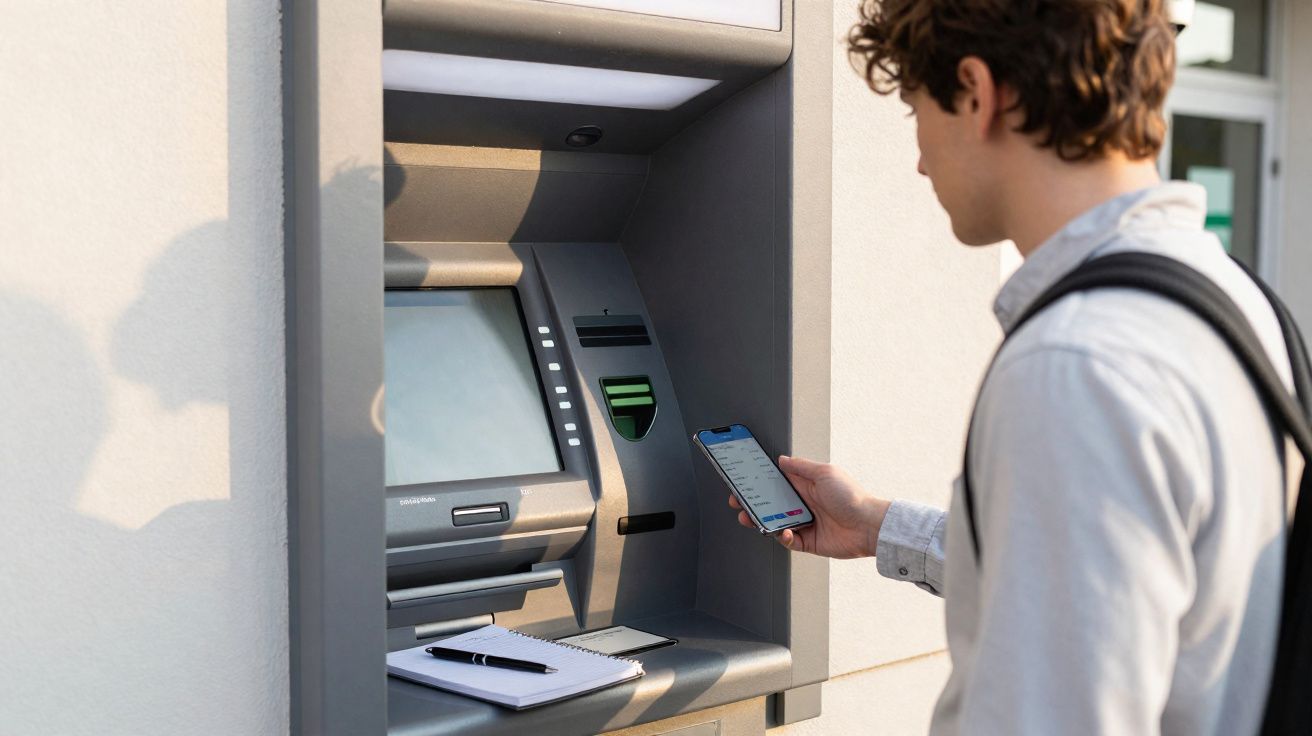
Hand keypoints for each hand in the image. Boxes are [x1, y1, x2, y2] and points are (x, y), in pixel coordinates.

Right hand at [729, 455, 888, 558]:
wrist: (868, 526)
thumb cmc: (852, 497)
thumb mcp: (825, 473)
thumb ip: (801, 467)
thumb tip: (783, 459)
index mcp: (806, 485)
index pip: (777, 482)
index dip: (760, 481)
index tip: (744, 480)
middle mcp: (803, 503)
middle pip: (771, 503)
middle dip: (752, 502)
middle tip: (738, 501)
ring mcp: (804, 523)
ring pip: (774, 522)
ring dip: (760, 520)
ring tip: (749, 518)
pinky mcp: (808, 541)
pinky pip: (788, 540)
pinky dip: (783, 536)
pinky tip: (785, 531)